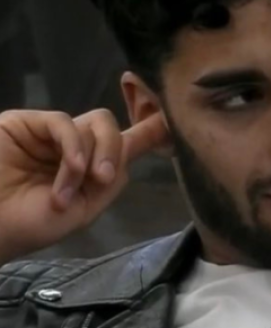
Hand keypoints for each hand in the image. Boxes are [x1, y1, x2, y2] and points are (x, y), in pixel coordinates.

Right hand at [0, 109, 166, 263]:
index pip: (126, 141)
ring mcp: (52, 133)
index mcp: (90, 167)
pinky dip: (73, 148)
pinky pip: (66, 123)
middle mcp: (74, 146)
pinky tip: (71, 170)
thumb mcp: (83, 210)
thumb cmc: (30, 224)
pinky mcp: (28, 123)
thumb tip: (127, 152)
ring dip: (88, 159)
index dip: (149, 128)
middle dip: (115, 149)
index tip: (170, 118)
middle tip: (101, 178)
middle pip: (113, 127)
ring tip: (66, 192)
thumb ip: (110, 181)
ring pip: (95, 124)